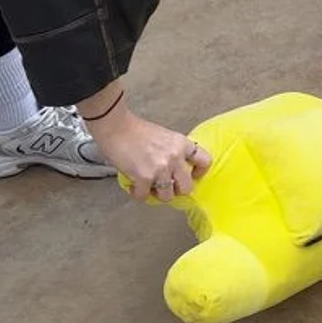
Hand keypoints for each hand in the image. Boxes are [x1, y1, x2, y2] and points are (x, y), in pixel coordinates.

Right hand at [81, 98, 210, 201]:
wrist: (115, 126)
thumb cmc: (135, 129)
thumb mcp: (164, 136)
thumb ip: (173, 151)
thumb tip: (174, 169)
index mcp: (181, 144)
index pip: (205, 161)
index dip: (198, 172)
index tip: (190, 175)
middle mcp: (174, 157)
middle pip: (187, 187)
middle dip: (176, 190)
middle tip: (167, 187)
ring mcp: (160, 168)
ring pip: (167, 196)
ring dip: (156, 194)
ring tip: (148, 187)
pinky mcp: (144, 177)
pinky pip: (144, 196)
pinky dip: (138, 194)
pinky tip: (133, 186)